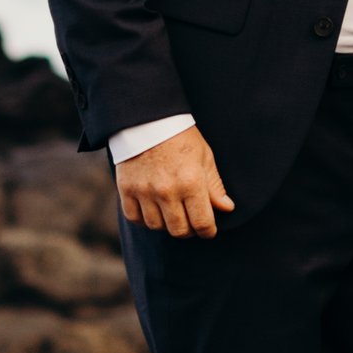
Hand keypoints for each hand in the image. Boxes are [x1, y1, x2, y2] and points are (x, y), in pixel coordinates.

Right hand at [116, 125, 234, 239]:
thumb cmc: (181, 137)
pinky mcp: (126, 189)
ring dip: (167, 224)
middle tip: (192, 222)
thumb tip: (227, 209)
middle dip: (189, 230)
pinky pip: (135, 218)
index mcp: (191, 182)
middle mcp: (167, 191)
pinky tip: (153, 210)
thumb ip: (215, 186)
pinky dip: (144, 219)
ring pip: (157, 227)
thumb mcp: (204, 157)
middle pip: (179, 230)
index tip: (209, 230)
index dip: (208, 232)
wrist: (147, 120)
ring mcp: (144, 191)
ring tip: (172, 213)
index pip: (202, 223)